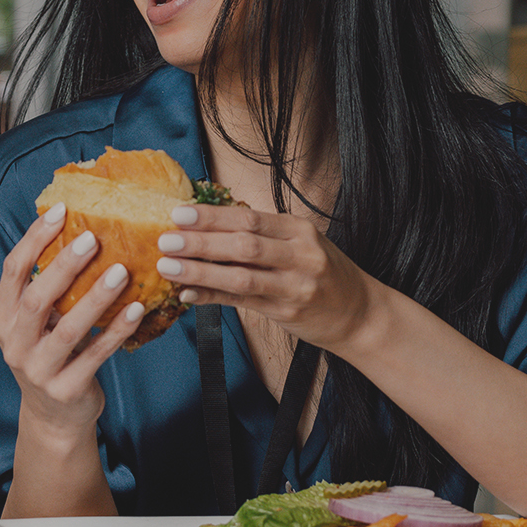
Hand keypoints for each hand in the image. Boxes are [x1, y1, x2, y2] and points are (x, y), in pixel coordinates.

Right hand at [0, 203, 146, 442]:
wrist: (53, 418)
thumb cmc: (49, 357)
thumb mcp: (36, 324)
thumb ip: (46, 289)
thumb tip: (76, 232)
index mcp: (2, 319)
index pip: (12, 271)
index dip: (33, 239)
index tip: (59, 212)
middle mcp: (14, 344)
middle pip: (36, 298)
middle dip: (64, 266)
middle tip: (92, 239)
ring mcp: (38, 370)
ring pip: (67, 329)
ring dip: (96, 297)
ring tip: (121, 271)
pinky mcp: (66, 389)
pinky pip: (96, 355)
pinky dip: (116, 330)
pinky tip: (137, 309)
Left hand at [154, 204, 378, 350]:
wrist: (360, 314)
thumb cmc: (322, 272)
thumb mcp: (299, 243)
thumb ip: (260, 235)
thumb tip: (204, 225)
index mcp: (299, 230)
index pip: (249, 217)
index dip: (212, 215)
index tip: (179, 213)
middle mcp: (300, 255)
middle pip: (243, 244)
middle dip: (200, 241)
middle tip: (165, 239)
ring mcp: (295, 286)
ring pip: (240, 276)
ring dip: (200, 271)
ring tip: (169, 267)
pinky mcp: (287, 312)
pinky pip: (241, 302)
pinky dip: (211, 296)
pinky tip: (187, 292)